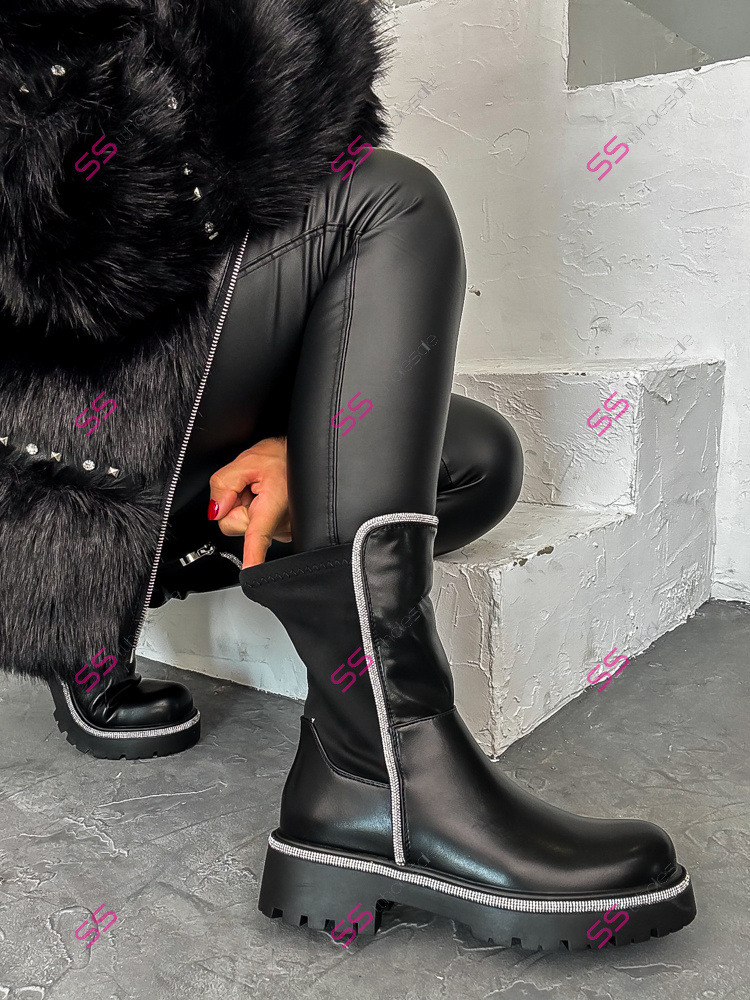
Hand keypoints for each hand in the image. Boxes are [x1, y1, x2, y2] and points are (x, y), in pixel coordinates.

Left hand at [208, 437, 290, 567]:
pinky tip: (265, 498)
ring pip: (244, 527)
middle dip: (234, 506)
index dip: (253, 555)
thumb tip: (215, 509)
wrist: (301, 457)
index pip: (259, 535)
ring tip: (261, 490)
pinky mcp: (281, 532)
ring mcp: (283, 531)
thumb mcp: (248, 461)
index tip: (251, 571)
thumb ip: (224, 483)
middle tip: (249, 487)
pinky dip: (254, 512)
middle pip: (236, 527)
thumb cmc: (283, 458)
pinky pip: (254, 527)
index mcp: (273, 506)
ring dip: (246, 508)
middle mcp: (282, 524)